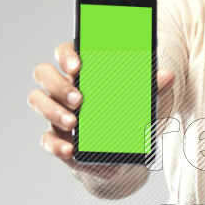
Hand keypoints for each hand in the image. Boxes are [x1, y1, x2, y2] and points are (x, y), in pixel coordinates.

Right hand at [28, 41, 176, 175]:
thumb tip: (167, 75)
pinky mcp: (55, 136)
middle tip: (80, 100)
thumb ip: (151, 87)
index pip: (64, 52)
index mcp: (81, 71)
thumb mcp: (140, 101)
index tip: (78, 67)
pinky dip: (56, 145)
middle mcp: (62, 87)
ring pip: (37, 100)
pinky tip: (69, 149)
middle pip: (44, 73)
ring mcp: (55, 110)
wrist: (120, 151)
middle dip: (58, 85)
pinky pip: (45, 139)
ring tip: (73, 122)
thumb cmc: (125, 114)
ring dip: (52, 110)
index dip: (66, 56)